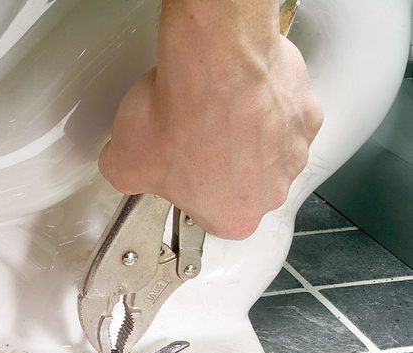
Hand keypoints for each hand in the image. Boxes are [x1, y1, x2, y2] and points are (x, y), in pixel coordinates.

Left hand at [99, 1, 322, 238]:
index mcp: (233, 218)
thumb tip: (120, 167)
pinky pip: (283, 116)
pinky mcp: (306, 113)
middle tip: (191, 141)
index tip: (177, 178)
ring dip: (244, 137)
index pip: (209, 216)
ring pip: (265, 151)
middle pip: (241, 186)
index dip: (189, 193)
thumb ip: (124, 178)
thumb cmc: (180, 116)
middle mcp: (271, 192)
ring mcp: (293, 151)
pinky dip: (264, 106)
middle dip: (218, 166)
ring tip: (211, 112)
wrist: (214, 60)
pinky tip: (237, 93)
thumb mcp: (124, 164)